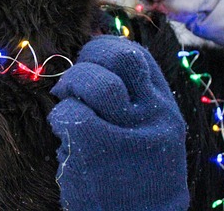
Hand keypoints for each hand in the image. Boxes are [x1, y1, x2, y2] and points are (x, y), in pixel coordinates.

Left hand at [48, 35, 188, 210]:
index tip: (90, 61)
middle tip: (73, 85)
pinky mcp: (94, 149)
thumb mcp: (150, 131)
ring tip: (70, 113)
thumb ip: (133, 97)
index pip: (136, 55)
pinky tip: (65, 141)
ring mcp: (126, 130)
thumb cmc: (138, 174)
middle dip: (87, 64)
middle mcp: (151, 114)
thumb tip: (97, 57)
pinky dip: (59, 122)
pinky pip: (67, 113)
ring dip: (70, 91)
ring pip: (91, 82)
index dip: (106, 49)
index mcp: (163, 107)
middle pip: (117, 58)